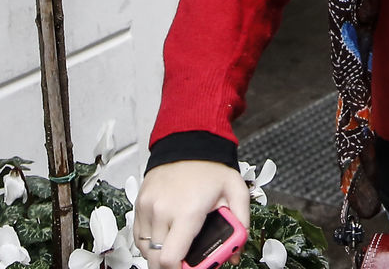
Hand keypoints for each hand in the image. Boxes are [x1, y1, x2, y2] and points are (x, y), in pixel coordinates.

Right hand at [134, 161, 250, 268]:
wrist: (189, 140)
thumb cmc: (210, 167)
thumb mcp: (235, 191)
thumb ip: (241, 223)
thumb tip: (234, 252)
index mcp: (187, 211)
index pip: (170, 260)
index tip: (190, 268)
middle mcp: (163, 210)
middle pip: (156, 260)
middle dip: (172, 265)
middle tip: (186, 258)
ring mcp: (147, 207)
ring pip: (147, 250)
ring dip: (160, 253)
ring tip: (178, 242)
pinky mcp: (139, 204)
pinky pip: (139, 237)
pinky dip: (150, 242)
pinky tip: (165, 233)